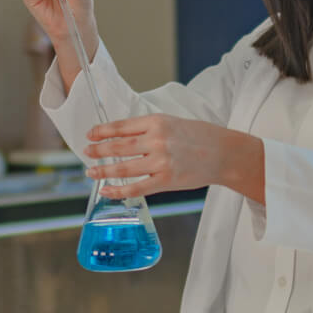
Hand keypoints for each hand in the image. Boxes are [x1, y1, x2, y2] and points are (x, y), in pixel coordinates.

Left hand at [83, 115, 264, 203]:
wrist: (224, 153)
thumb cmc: (200, 137)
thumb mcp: (173, 122)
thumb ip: (149, 129)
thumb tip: (122, 138)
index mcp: (157, 121)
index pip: (121, 127)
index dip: (102, 131)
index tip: (90, 135)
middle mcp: (157, 140)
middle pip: (118, 147)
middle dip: (98, 150)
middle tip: (87, 152)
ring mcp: (161, 161)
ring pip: (123, 168)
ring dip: (103, 170)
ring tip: (91, 172)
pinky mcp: (166, 180)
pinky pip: (136, 187)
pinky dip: (118, 190)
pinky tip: (107, 190)